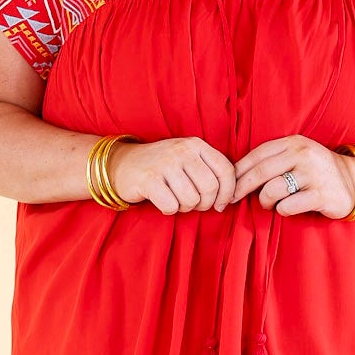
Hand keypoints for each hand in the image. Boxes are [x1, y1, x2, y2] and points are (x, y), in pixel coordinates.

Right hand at [107, 137, 236, 214]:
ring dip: (185, 208)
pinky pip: (171, 205)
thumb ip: (210, 171)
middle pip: (211, 188)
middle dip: (205, 204)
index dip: (228, 193)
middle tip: (194, 204)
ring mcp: (165, 163)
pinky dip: (169, 210)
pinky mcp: (148, 179)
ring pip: (191, 199)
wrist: (123, 164)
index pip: (226, 171)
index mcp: (196, 145)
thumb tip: (232, 197)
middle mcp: (182, 150)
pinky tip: (162, 202)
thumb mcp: (188, 160)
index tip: (220, 205)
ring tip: (176, 201)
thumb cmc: (163, 168)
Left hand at [231, 136, 354, 218]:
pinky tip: (288, 208)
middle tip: (232, 199)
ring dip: (264, 201)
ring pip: (271, 190)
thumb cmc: (318, 171)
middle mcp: (303, 155)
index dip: (238, 171)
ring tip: (269, 204)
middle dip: (241, 188)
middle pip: (259, 172)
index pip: (257, 155)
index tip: (228, 184)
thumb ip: (273, 159)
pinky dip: (282, 210)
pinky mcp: (320, 195)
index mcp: (294, 142)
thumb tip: (237, 175)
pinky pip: (287, 206)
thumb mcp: (298, 155)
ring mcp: (312, 175)